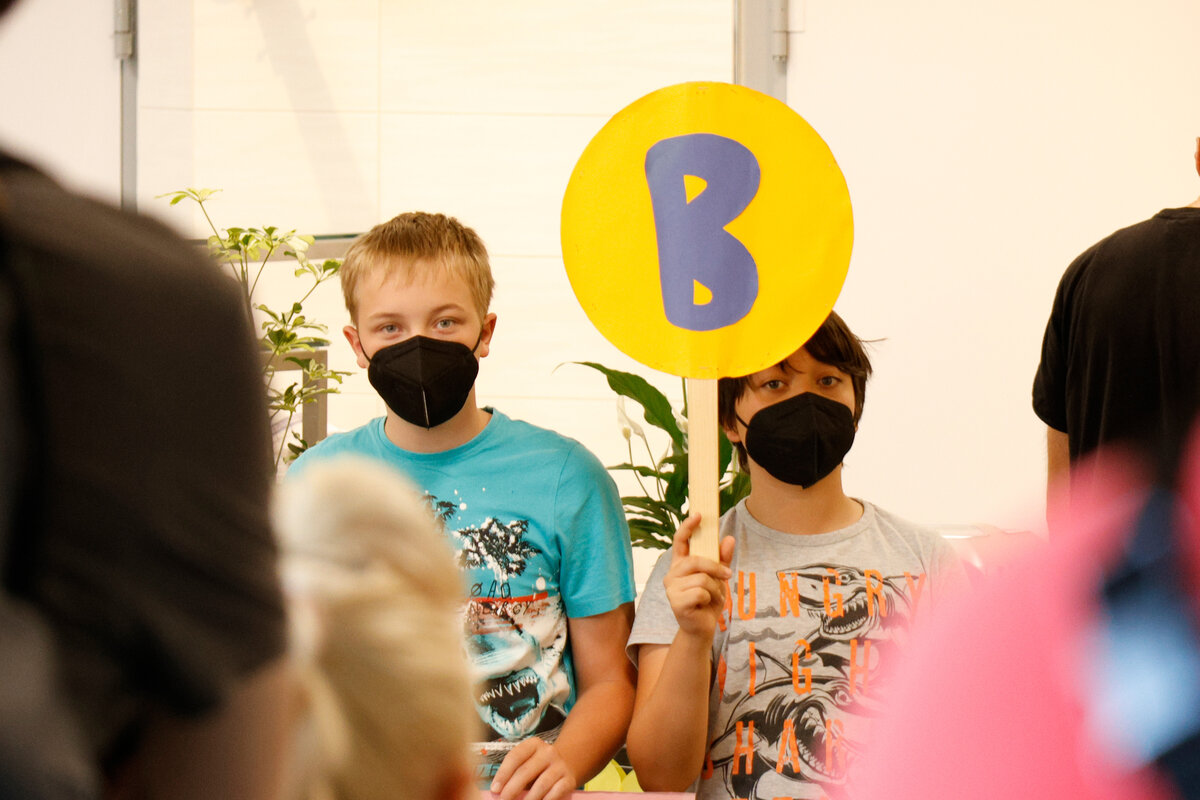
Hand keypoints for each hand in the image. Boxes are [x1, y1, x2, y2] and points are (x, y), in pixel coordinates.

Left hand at [491, 737, 576, 799]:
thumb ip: (514, 773)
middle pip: (525, 771)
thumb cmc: (538, 766)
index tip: (495, 789)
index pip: (515, 757)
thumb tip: (498, 791)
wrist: (566, 764)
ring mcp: (560, 765)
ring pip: (540, 785)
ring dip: (527, 799)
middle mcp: (548, 752)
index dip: (503, 774)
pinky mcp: (568, 780)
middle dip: (511, 789)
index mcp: (533, 744)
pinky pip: (555, 793)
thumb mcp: (527, 762)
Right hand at [664, 514, 734, 639]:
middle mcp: (672, 573)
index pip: (681, 540)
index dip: (688, 526)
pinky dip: (710, 599)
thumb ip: (722, 559)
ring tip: (713, 598)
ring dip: (715, 589)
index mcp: (680, 564)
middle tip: (727, 576)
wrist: (702, 629)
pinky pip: (700, 592)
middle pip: (696, 560)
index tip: (699, 515)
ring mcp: (671, 588)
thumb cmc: (708, 602)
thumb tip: (729, 538)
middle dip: (715, 568)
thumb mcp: (719, 578)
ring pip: (702, 578)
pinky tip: (705, 606)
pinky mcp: (675, 601)